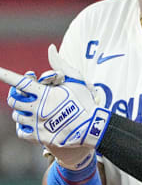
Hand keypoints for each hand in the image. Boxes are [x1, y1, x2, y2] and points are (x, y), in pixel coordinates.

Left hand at [0, 46, 110, 169]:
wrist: (90, 127)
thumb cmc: (83, 100)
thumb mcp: (75, 79)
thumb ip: (59, 63)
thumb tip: (50, 48)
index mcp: (45, 93)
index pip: (21, 82)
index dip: (6, 75)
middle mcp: (38, 108)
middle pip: (14, 100)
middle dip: (16, 94)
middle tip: (24, 94)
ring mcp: (37, 123)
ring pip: (16, 116)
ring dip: (21, 110)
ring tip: (32, 108)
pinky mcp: (38, 136)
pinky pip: (21, 131)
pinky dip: (23, 125)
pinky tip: (32, 122)